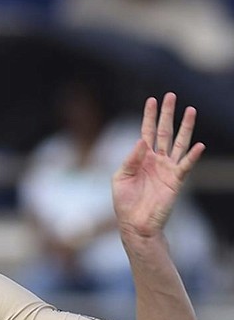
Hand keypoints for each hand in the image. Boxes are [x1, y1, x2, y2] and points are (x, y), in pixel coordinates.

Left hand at [112, 93, 203, 241]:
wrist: (135, 223)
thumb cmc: (125, 202)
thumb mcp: (120, 178)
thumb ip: (130, 159)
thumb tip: (141, 141)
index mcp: (140, 157)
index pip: (146, 132)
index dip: (149, 116)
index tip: (152, 100)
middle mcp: (156, 160)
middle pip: (164, 132)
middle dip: (167, 114)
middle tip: (171, 96)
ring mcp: (167, 168)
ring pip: (178, 143)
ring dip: (185, 127)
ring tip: (191, 110)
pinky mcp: (176, 180)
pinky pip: (185, 165)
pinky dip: (192, 155)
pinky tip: (198, 145)